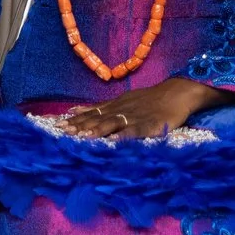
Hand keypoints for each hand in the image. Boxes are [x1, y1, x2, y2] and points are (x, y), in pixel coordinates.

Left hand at [57, 77, 223, 140]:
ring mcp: (134, 117)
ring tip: (82, 137)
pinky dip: (124, 136)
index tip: (57, 126)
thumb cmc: (148, 99)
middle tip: (63, 132)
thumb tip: (74, 110)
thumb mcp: (121, 100)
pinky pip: (136, 130)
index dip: (74, 120)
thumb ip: (100, 107)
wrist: (177, 93)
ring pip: (112, 123)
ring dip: (97, 130)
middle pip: (97, 119)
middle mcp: (121, 110)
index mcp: (114, 106)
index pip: (90, 113)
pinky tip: (114, 141)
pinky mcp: (150, 124)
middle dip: (80, 126)